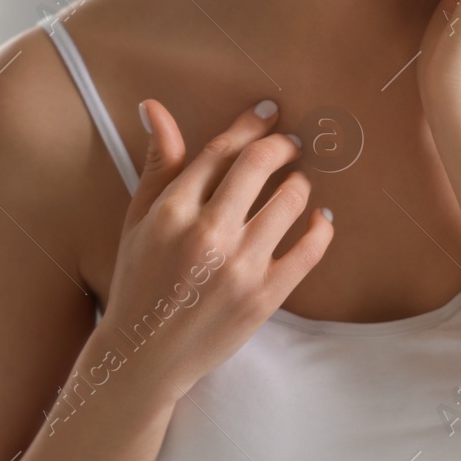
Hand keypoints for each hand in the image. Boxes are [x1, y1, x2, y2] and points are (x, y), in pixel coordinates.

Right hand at [96, 99, 333, 402]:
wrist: (145, 353)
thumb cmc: (139, 280)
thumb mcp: (139, 219)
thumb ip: (158, 164)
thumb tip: (155, 107)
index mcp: (172, 211)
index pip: (222, 151)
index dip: (249, 124)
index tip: (268, 111)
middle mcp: (207, 233)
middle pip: (259, 165)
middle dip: (281, 145)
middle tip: (290, 143)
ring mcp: (239, 267)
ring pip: (289, 201)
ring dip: (300, 183)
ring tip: (298, 183)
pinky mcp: (264, 297)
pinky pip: (309, 252)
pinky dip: (321, 229)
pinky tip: (321, 219)